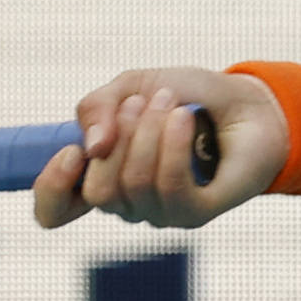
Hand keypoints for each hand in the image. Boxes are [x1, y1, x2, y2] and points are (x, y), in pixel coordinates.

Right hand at [30, 66, 288, 229]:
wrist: (248, 102)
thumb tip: (91, 148)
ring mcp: (161, 212)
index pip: (54, 211)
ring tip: (172, 103)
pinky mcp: (197, 214)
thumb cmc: (188, 98)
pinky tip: (185, 119)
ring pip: (135, 183)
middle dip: (119, 136)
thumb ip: (97, 108)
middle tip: (146, 102)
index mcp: (102, 177)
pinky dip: (173, 144)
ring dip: (150, 131)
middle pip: (98, 191)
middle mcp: (127, 203)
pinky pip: (171, 186)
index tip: (71, 153)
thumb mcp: (131, 87)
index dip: (52, 188)